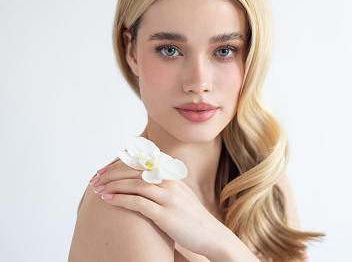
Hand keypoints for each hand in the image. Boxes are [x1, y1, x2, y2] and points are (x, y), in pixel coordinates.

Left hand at [89, 160, 232, 258]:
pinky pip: (138, 203)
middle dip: (112, 173)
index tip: (104, 170)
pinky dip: (121, 200)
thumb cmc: (192, 218)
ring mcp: (169, 198)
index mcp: (173, 176)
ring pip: (135, 184)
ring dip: (113, 185)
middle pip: (136, 171)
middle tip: (95, 179)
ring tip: (97, 189)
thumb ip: (165, 185)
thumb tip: (145, 181)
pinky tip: (108, 200)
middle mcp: (170, 183)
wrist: (211, 234)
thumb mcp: (180, 195)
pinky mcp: (165, 215)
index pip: (142, 163)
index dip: (120, 164)